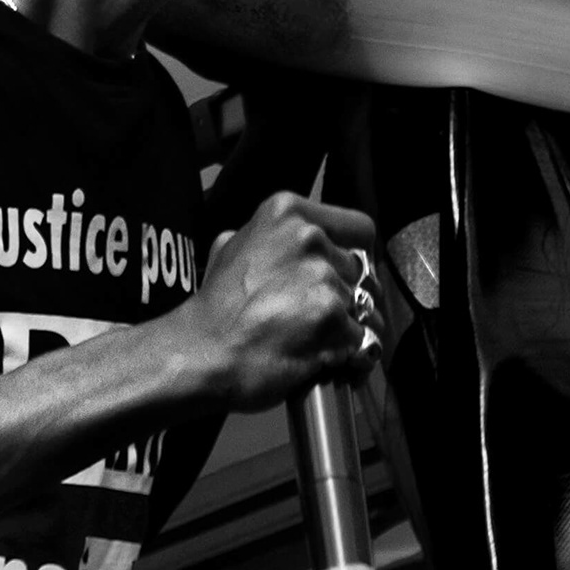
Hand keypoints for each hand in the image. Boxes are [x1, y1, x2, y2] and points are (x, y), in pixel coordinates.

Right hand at [184, 191, 375, 411]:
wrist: (202, 351)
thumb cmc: (216, 306)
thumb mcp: (231, 245)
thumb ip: (272, 238)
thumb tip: (296, 241)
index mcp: (287, 213)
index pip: (359, 227)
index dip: (360, 254)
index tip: (350, 274)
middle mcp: (309, 237)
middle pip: (362, 270)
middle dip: (350, 294)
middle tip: (323, 315)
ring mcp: (322, 278)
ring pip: (366, 307)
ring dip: (350, 326)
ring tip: (322, 340)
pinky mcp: (333, 319)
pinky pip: (364, 338)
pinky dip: (351, 352)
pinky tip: (326, 357)